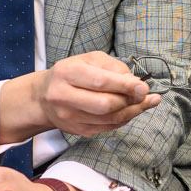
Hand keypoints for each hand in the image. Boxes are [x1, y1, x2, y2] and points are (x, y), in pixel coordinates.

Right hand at [35, 52, 159, 136]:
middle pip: (105, 105)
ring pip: (109, 119)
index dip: (125, 86)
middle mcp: (64, 96)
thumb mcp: (89, 60)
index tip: (144, 87)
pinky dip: (124, 119)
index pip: (100, 82)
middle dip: (130, 100)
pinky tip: (132, 110)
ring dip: (133, 112)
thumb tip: (135, 82)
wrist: (44, 97)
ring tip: (147, 103)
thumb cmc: (71, 74)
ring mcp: (69, 117)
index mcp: (66, 73)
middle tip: (145, 95)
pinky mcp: (77, 130)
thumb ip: (113, 67)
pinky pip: (108, 127)